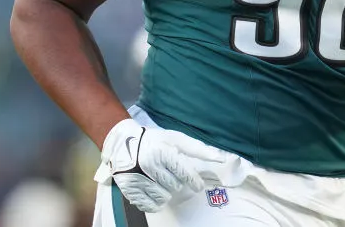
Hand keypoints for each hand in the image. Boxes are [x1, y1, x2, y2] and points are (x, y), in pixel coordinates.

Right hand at [93, 118, 224, 212]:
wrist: (122, 143)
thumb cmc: (153, 140)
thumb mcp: (175, 138)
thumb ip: (198, 149)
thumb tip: (222, 157)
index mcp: (162, 151)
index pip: (184, 173)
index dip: (194, 181)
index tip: (197, 185)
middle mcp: (149, 165)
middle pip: (174, 186)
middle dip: (175, 182)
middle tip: (168, 173)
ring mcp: (138, 178)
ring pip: (163, 197)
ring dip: (165, 192)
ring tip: (159, 180)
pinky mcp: (129, 189)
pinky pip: (150, 206)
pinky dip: (154, 201)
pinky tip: (152, 190)